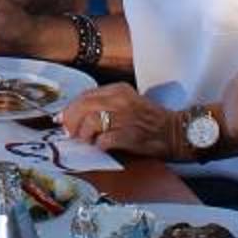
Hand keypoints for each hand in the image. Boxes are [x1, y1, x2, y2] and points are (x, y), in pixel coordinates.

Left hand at [62, 85, 186, 155]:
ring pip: (90, 122)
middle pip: (83, 106)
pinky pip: (103, 140)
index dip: (70, 108)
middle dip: (71, 121)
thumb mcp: (128, 102)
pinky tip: (102, 148)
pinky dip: (98, 146)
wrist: (175, 131)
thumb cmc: (151, 120)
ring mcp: (124, 117)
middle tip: (69, 133)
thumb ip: (105, 104)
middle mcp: (120, 100)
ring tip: (88, 141)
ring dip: (84, 135)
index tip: (62, 118)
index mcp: (119, 90)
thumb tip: (78, 115)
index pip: (85, 95)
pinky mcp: (129, 135)